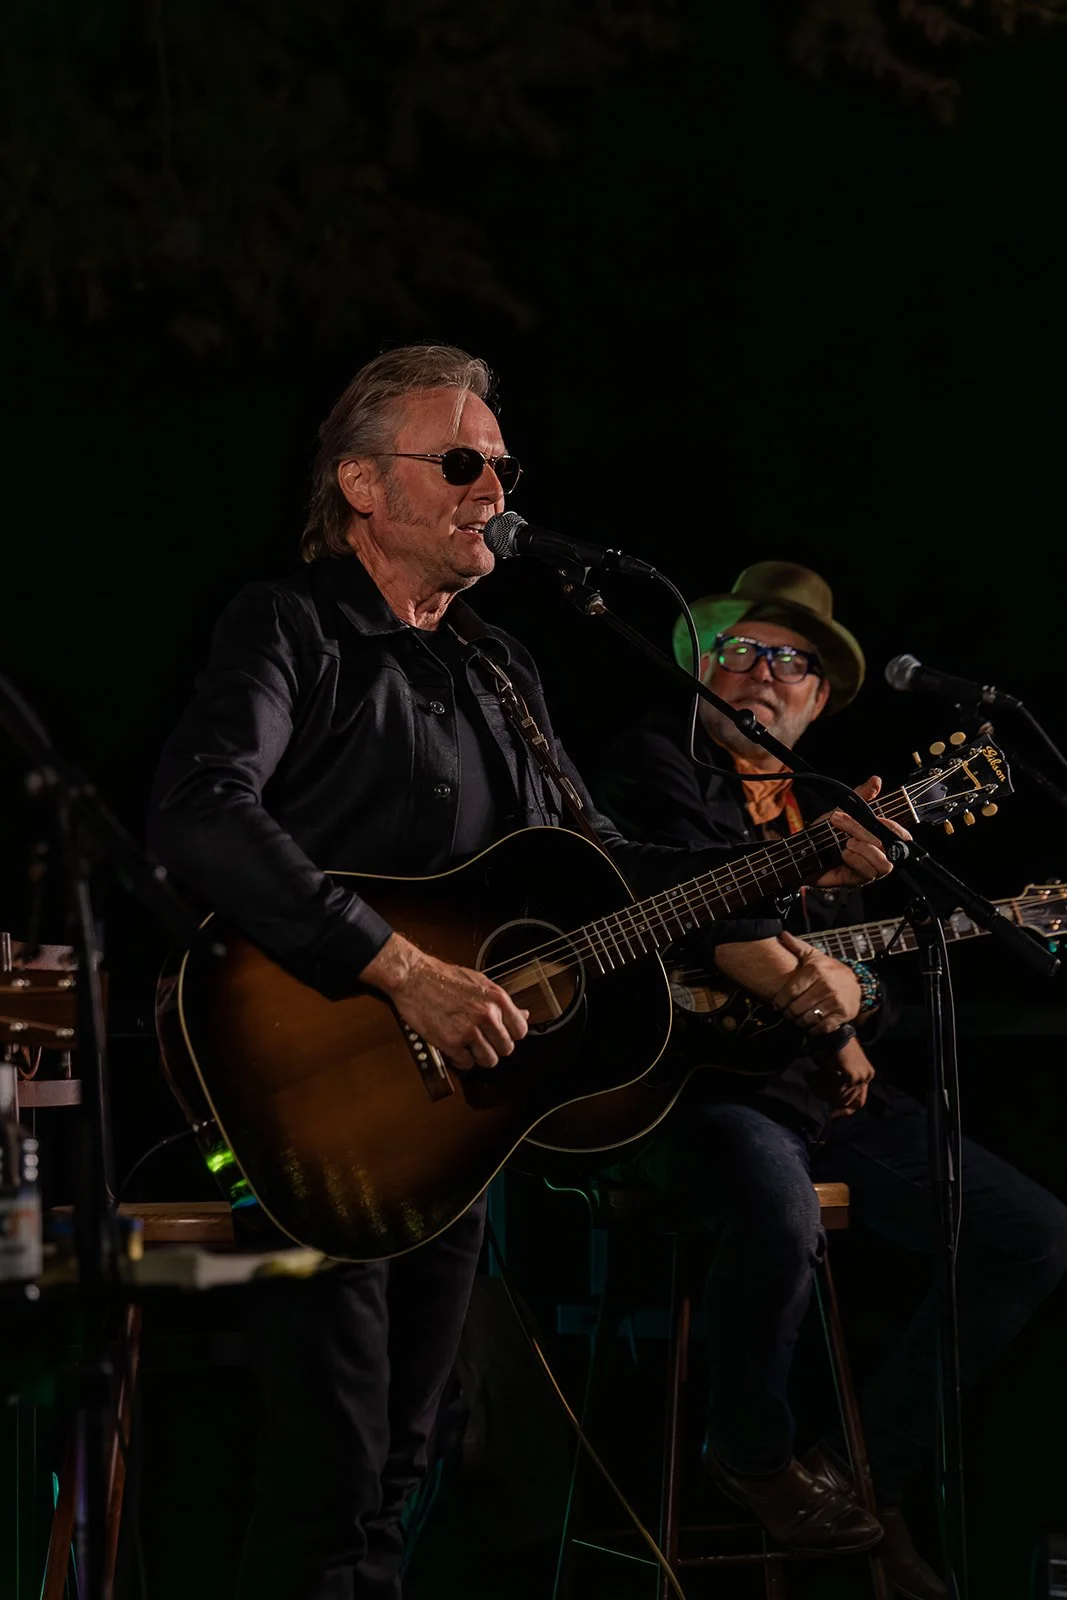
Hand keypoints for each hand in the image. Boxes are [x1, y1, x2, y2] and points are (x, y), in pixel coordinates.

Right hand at [360, 933, 528, 1070]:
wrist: (414, 977)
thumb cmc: (443, 977)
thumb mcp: (480, 982)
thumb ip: (502, 1002)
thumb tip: (523, 1014)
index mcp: (497, 998)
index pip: (520, 1030)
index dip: (510, 1034)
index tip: (501, 1034)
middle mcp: (486, 1014)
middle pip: (506, 1048)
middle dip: (495, 1047)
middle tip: (483, 1041)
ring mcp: (469, 1029)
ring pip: (489, 1060)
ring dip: (479, 1057)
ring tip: (469, 1046)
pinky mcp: (451, 1042)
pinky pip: (466, 1063)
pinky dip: (461, 1059)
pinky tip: (455, 1047)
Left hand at [772, 930, 861, 1032]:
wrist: (856, 983)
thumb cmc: (830, 971)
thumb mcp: (815, 957)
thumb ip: (797, 947)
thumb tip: (782, 935)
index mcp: (816, 970)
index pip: (790, 991)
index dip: (780, 1002)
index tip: (778, 1005)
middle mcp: (826, 985)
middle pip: (797, 1008)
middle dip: (789, 1014)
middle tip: (788, 1014)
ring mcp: (835, 1001)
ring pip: (807, 1019)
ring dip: (799, 1022)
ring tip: (797, 1019)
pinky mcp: (843, 1014)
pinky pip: (821, 1028)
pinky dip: (813, 1029)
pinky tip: (811, 1025)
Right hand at [808, 1037, 875, 1116]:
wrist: (834, 1031)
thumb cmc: (835, 1044)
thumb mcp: (840, 1066)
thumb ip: (840, 1080)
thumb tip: (830, 1098)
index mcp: (867, 1074)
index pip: (859, 1100)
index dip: (845, 1110)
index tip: (831, 1115)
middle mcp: (867, 1076)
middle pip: (849, 1100)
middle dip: (830, 1099)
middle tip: (813, 1090)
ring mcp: (861, 1077)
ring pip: (841, 1096)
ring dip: (824, 1090)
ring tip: (810, 1078)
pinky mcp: (852, 1076)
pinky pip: (835, 1090)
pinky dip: (823, 1085)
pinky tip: (812, 1075)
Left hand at [809, 776, 911, 889]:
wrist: (802, 852)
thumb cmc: (824, 834)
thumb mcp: (843, 810)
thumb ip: (861, 795)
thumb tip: (876, 780)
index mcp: (879, 838)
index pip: (902, 836)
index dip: (894, 828)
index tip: (877, 818)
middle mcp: (878, 856)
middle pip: (889, 848)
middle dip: (864, 832)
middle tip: (840, 821)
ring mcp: (868, 870)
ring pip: (883, 864)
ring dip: (863, 849)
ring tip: (845, 842)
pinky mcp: (857, 880)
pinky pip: (867, 873)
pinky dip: (855, 860)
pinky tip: (843, 853)